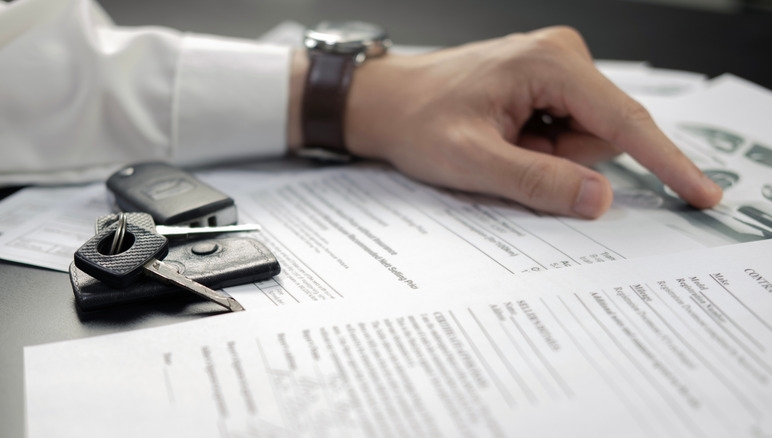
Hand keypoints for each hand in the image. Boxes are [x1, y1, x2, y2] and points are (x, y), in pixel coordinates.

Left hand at [339, 26, 721, 217]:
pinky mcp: (546, 82)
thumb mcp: (472, 161)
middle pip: (605, 133)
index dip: (667, 163)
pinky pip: (568, 129)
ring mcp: (555, 67)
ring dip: (548, 154)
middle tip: (509, 154)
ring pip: (587, 136)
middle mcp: (560, 55)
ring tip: (501, 143)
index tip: (701, 194)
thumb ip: (538, 182)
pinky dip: (541, 145)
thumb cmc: (417, 120)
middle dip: (563, 160)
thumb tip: (599, 199)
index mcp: (549, 64)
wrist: (386, 101)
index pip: (625, 121)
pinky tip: (505, 136)